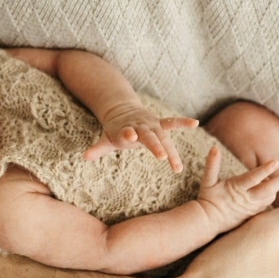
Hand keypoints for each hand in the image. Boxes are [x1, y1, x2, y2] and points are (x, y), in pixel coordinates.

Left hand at [83, 102, 197, 171]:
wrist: (122, 111)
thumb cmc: (115, 131)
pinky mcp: (159, 124)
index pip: (125, 133)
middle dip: (155, 145)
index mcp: (124, 130)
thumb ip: (97, 149)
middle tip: (162, 157)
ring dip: (170, 150)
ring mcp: (151, 125)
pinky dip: (182, 123)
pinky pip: (172, 123)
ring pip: (162, 136)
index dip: (127, 134)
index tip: (129, 135)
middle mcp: (139, 127)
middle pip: (148, 136)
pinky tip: (195, 123)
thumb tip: (84, 157)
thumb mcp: (105, 139)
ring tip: (177, 167)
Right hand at [196, 146, 278, 227]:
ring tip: (275, 178)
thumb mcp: (207, 181)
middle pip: (268, 190)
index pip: (253, 178)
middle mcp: (246, 199)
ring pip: (270, 198)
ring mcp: (251, 208)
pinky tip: (269, 189)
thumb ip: (212, 164)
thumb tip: (214, 148)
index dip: (265, 170)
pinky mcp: (253, 215)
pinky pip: (266, 205)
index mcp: (236, 188)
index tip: (276, 162)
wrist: (207, 222)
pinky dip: (270, 195)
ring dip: (276, 188)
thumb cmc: (207, 200)